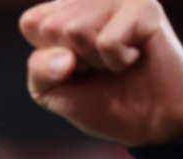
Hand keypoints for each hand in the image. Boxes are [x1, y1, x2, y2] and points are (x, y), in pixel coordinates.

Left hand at [19, 0, 182, 146]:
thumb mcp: (53, 92)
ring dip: (95, 61)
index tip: (73, 69)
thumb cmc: (103, 103)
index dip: (47, 57)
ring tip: (116, 63)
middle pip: (51, 26)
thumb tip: (65, 56)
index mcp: (67, 11)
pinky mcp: (145, 8)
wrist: (151, 123)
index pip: (31, 22)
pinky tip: (134, 58)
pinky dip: (117, 61)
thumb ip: (39, 70)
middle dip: (72, 60)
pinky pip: (107, 40)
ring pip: (76, 29)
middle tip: (99, 68)